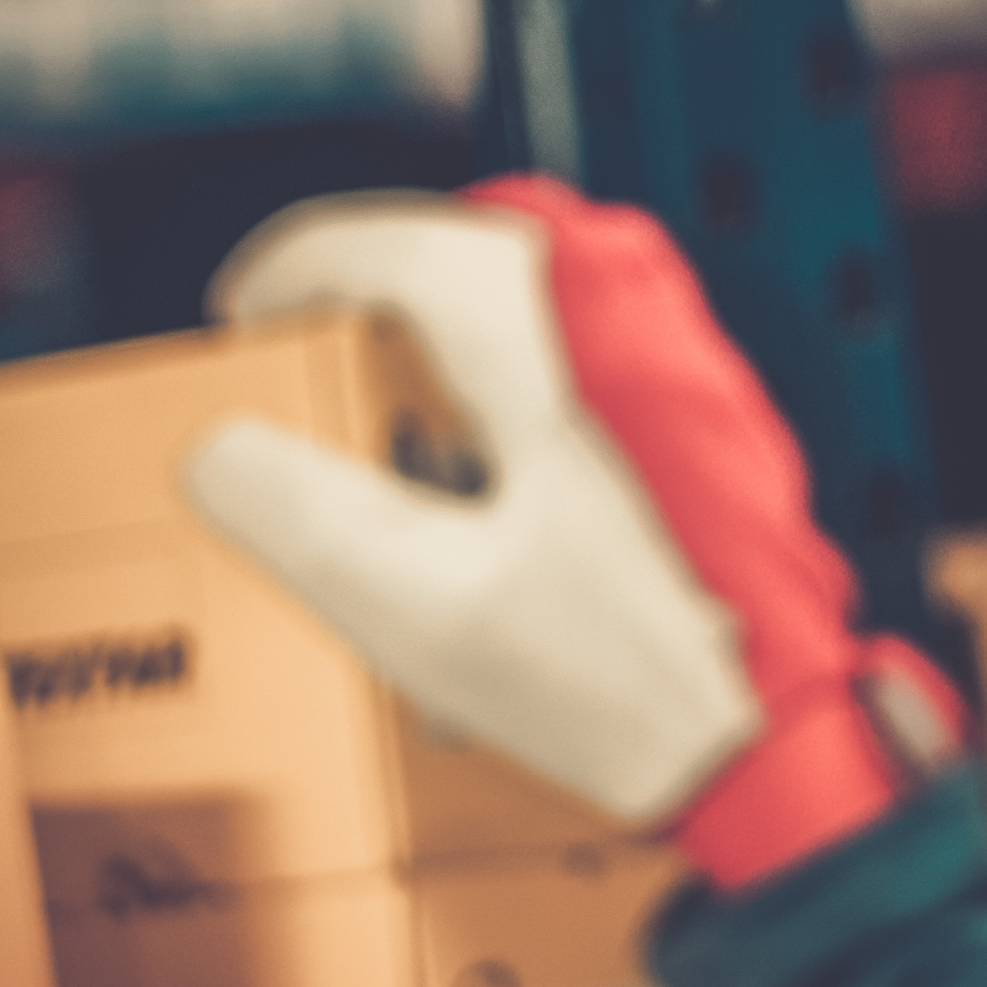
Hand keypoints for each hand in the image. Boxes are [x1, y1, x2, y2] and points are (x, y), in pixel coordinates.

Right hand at [178, 176, 962, 886]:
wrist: (767, 743)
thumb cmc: (621, 680)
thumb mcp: (419, 607)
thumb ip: (299, 515)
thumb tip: (219, 449)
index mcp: (550, 350)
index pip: (398, 243)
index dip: (297, 268)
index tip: (244, 316)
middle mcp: (627, 328)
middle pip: (464, 254)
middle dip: (368, 294)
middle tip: (301, 357)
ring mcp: (678, 372)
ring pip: (526, 301)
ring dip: (439, 338)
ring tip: (377, 423)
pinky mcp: (703, 427)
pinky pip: (577, 357)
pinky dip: (505, 385)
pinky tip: (478, 478)